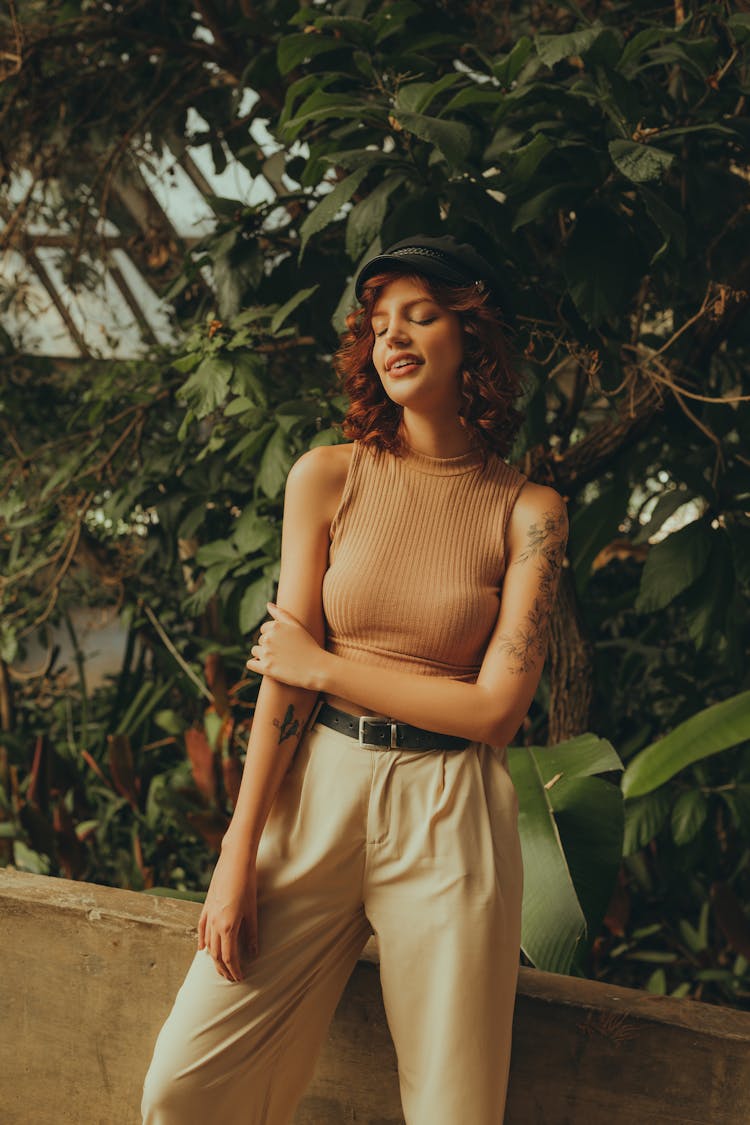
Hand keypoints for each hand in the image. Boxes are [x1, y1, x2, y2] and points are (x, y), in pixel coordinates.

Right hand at [197, 843, 257, 981]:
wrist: (234, 861)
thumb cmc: (247, 884)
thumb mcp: (252, 911)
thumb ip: (251, 934)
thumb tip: (254, 953)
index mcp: (228, 927)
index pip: (229, 957)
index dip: (235, 970)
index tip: (240, 978)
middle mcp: (214, 924)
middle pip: (216, 954)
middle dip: (224, 969)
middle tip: (232, 978)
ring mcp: (208, 915)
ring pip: (208, 944)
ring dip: (214, 959)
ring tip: (221, 968)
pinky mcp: (205, 906)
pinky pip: (201, 929)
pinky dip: (202, 941)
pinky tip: (203, 949)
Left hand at [246, 602, 322, 689]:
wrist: (316, 668)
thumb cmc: (309, 646)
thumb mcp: (297, 626)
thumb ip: (281, 614)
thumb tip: (268, 604)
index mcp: (275, 626)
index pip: (264, 629)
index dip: (274, 636)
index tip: (283, 643)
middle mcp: (268, 638)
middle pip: (260, 640)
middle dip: (268, 646)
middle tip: (284, 653)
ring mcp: (266, 654)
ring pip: (255, 652)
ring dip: (262, 655)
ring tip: (278, 660)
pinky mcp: (266, 668)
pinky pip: (250, 664)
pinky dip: (256, 665)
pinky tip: (267, 667)